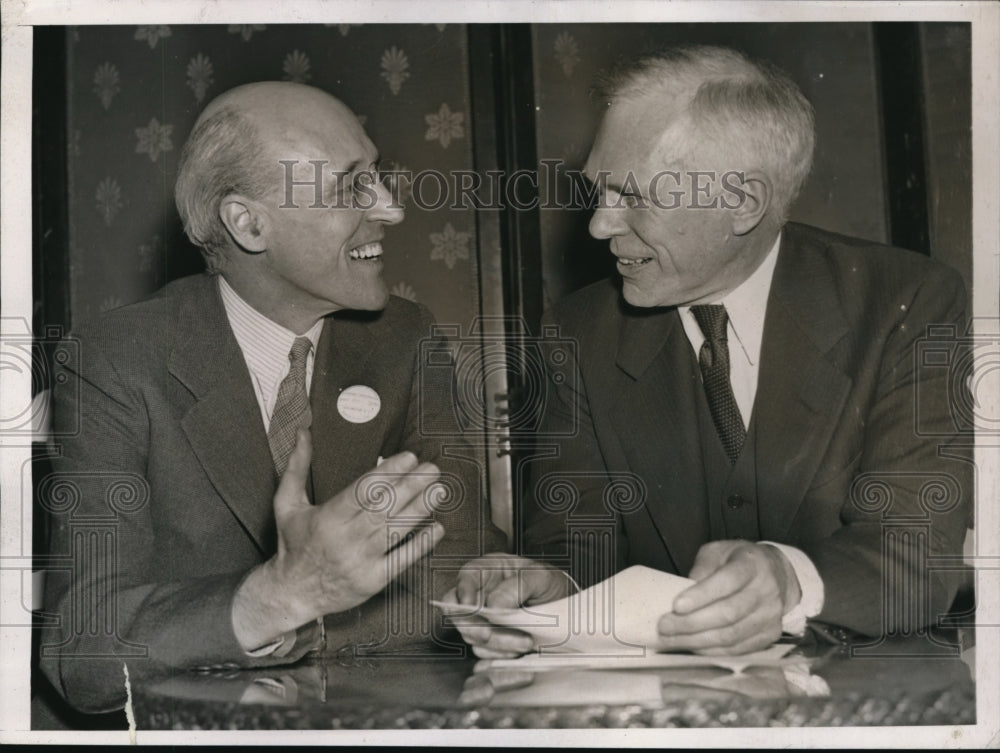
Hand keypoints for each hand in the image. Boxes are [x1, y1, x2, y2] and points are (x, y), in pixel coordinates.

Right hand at [233, 428, 444, 649]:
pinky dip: (421, 544)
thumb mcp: (286, 504)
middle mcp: (346, 540)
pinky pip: (402, 560)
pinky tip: (437, 527)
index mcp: (327, 519)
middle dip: (412, 486)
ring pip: (396, 530)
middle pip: (385, 508)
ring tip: (440, 490)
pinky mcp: (373, 580)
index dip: (388, 473)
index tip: (409, 457)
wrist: (291, 594)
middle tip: (432, 469)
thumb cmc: (292, 544)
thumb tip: (303, 432)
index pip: (363, 491)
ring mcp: (362, 562)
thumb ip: (296, 467)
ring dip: (421, 509)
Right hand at [439, 554, 572, 657]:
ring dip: (495, 642)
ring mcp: (482, 618)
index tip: (470, 607)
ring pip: (471, 634)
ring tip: (525, 642)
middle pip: (460, 611)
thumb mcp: (540, 577)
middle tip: (488, 634)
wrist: (563, 610)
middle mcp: (480, 594)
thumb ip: (517, 586)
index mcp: (488, 571)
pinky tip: (519, 649)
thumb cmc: (548, 585)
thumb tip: (494, 605)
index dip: (463, 591)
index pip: (466, 577)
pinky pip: (483, 650)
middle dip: (473, 626)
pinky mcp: (489, 638)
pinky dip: (499, 653)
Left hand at [656, 541, 800, 655]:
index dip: (702, 595)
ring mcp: (770, 615)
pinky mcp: (770, 635)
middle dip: (692, 623)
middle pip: (729, 613)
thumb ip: (702, 568)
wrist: (775, 574)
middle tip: (665, 626)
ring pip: (732, 635)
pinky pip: (738, 649)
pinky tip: (692, 646)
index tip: (676, 605)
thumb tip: (683, 591)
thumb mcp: (718, 552)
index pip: (728, 580)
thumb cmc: (738, 561)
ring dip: (698, 641)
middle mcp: (766, 590)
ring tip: (671, 640)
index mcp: (752, 563)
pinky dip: (712, 651)